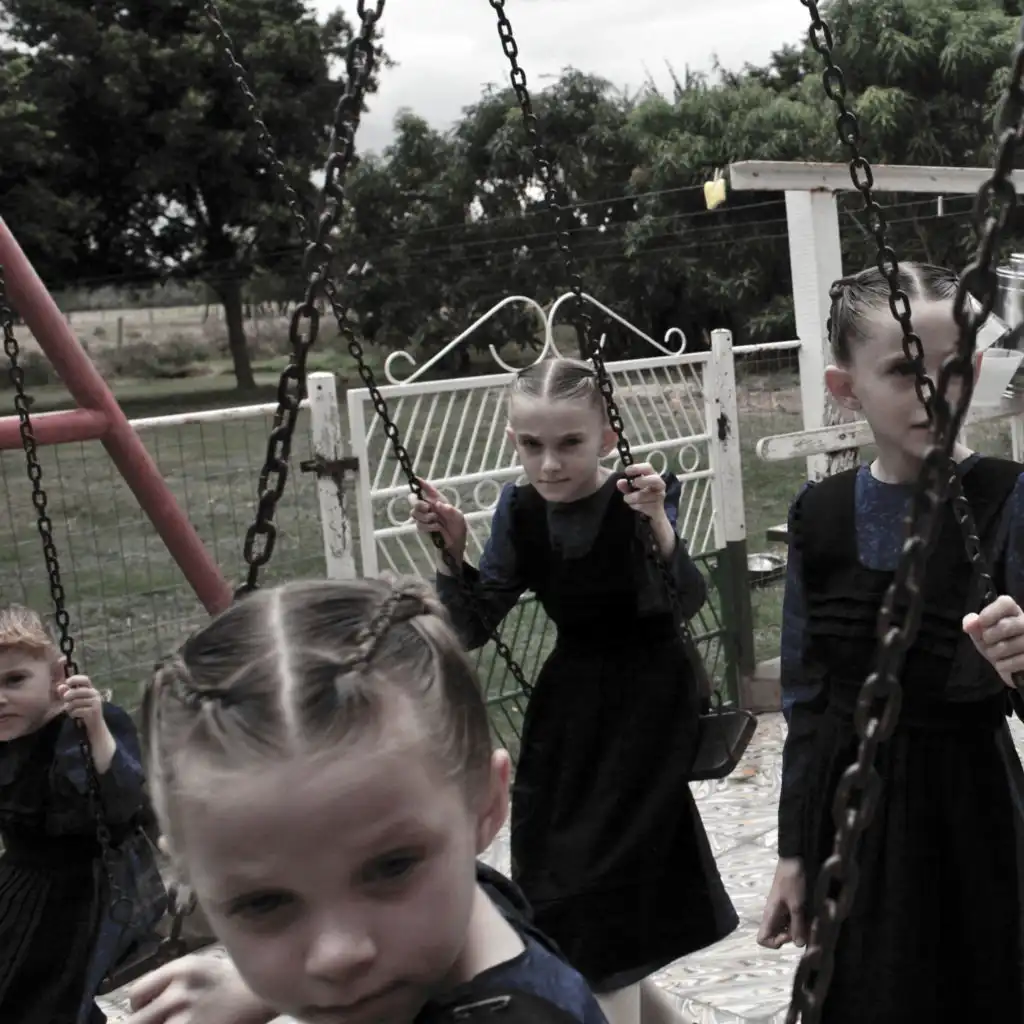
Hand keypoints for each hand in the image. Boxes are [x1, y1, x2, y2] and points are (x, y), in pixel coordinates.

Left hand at [58, 674, 103, 730]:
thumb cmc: (82, 709)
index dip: (75, 679)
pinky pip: (77, 710)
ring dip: (69, 707)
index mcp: (90, 688)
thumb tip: (60, 686)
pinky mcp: (94, 711)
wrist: (94, 723)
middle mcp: (95, 693)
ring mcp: (95, 702)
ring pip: (75, 702)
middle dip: (67, 696)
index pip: (85, 679)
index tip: (67, 682)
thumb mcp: (73, 700)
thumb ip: (66, 692)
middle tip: (65, 701)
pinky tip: (74, 715)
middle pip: (77, 691)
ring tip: (70, 710)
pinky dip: (72, 714)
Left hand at [126, 954, 272, 1023]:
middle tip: (164, 1021)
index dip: (140, 1008)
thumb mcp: (201, 967)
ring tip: (187, 1019)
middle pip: (139, 1021)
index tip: (150, 1013)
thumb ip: (172, 981)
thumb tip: (144, 1003)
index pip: (137, 994)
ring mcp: (189, 1017)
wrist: (268, 990)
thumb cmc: (234, 979)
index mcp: (180, 969)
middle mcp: (180, 991)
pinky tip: (197, 1022)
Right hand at [409, 479, 467, 568]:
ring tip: (436, 520)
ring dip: (425, 517)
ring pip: (414, 512)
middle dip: (418, 503)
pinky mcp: (422, 527)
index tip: (416, 479)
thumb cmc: (458, 527)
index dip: (421, 483)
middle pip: (413, 499)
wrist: (456, 543)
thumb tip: (438, 505)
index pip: (428, 489)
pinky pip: (419, 524)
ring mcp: (424, 517)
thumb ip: (450, 510)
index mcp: (438, 500)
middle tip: (427, 508)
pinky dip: (428, 526)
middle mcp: (429, 507)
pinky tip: (437, 528)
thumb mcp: (458, 517)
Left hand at [616, 463, 668, 521]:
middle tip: (634, 483)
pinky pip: (645, 507)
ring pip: (644, 496)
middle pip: (655, 479)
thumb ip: (625, 486)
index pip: (648, 467)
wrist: (652, 513)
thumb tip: (620, 482)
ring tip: (628, 499)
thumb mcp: (631, 489)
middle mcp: (659, 485)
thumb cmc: (641, 496)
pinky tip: (636, 506)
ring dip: (632, 498)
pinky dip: (636, 506)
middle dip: (643, 481)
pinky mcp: (658, 509)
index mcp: (652, 476)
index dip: (637, 468)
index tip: (627, 471)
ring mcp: (660, 497)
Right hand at [757, 857, 806, 949]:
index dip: (775, 943)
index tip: (789, 935)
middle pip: (776, 936)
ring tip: (811, 922)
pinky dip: (801, 921)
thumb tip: (798, 946)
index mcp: (770, 915)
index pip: (762, 939)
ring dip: (798, 929)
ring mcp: (781, 910)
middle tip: (804, 928)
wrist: (794, 859)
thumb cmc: (792, 881)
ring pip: (786, 929)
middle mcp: (773, 915)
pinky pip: (792, 920)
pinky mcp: (788, 905)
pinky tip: (811, 915)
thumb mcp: (797, 905)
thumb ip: (797, 926)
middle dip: (791, 937)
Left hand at [963, 594, 1023, 686]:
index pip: (1005, 603)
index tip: (982, 623)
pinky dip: (1003, 665)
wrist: (1010, 665)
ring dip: (993, 653)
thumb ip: (973, 625)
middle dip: (988, 638)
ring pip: (1006, 646)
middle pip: (1004, 626)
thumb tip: (969, 624)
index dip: (990, 613)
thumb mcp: (981, 633)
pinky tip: (1004, 663)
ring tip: (996, 653)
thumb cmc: (995, 643)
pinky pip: (1013, 662)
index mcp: (1012, 611)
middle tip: (989, 642)